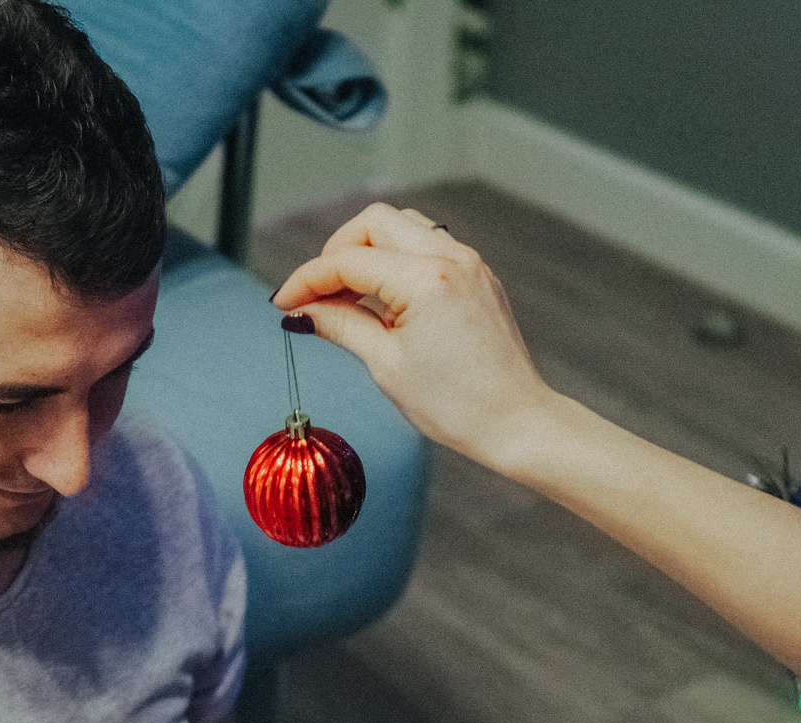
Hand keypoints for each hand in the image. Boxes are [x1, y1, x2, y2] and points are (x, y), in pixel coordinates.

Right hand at [271, 203, 560, 468]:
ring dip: (368, 252)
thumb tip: (302, 311)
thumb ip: (340, 325)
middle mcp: (451, 258)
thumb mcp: (386, 364)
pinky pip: (428, 247)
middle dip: (337, 252)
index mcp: (426, 280)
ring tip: (349, 297)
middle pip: (374, 222)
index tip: (284, 303)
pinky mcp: (478, 276)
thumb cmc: (457, 405)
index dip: (307, 280)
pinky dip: (397, 262)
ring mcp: (469, 263)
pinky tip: (383, 301)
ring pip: (403, 227)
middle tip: (318, 293)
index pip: (348, 261)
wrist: (516, 422)